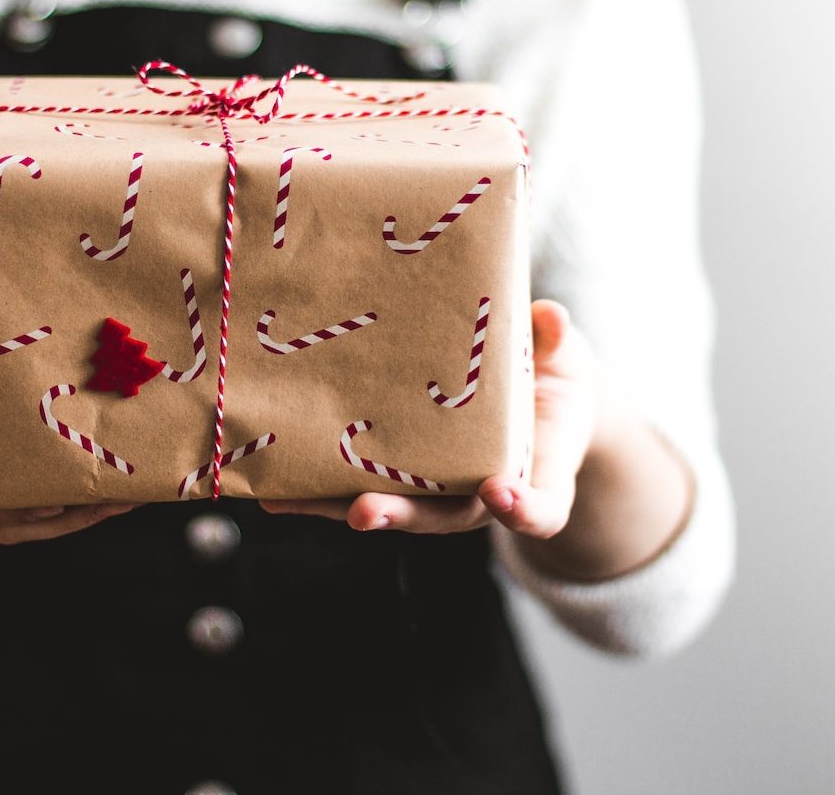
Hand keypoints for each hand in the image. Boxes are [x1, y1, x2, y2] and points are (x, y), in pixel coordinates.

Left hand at [259, 299, 597, 536]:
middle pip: (444, 518)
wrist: (535, 396)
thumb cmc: (552, 376)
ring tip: (283, 502)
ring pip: (391, 506)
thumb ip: (557, 343)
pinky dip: (317, 487)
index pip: (541, 508)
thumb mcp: (564, 357)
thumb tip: (552, 316)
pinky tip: (270, 483)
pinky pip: (360, 484)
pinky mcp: (400, 473)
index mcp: (535, 471)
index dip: (524, 509)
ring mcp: (437, 487)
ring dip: (336, 507)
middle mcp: (482, 492)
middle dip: (402, 515)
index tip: (502, 493)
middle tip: (365, 513)